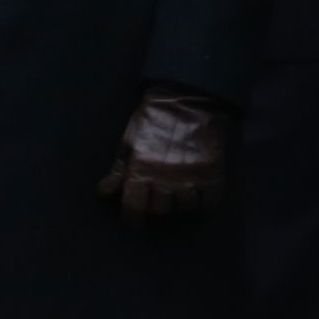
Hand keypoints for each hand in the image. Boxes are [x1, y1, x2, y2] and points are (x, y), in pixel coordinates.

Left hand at [97, 86, 233, 218]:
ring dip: (179, 205)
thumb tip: (104, 193)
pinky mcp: (213, 172)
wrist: (188, 98)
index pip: (135, 208)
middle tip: (156, 200)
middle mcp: (166, 178)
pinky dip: (203, 201)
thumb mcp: (129, 141)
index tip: (133, 220)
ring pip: (185, 207)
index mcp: (142, 170)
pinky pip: (210, 200)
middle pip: (160, 210)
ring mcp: (192, 176)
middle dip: (155, 208)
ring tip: (176, 195)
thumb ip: (119, 169)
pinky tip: (197, 194)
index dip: (132, 219)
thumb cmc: (152, 118)